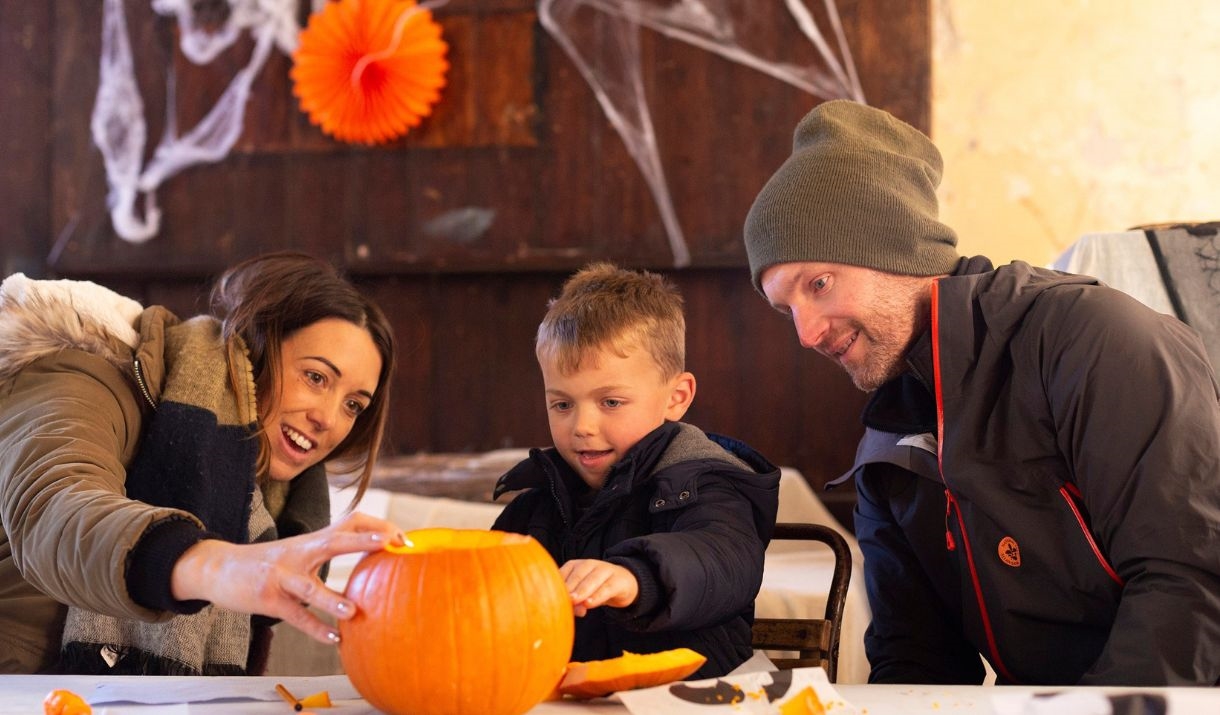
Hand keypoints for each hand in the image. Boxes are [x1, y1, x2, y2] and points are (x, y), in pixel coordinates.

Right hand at [169, 512, 403, 644]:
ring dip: (331, 599)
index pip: (349, 521)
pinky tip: (335, 639)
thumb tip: (363, 560)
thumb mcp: (299, 550)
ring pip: (309, 587)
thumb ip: (326, 551)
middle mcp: (299, 553)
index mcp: (311, 540)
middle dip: (363, 540)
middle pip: (334, 540)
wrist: (219, 567)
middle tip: (391, 544)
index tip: (403, 538)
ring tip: (354, 610)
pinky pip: (295, 616)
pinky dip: (315, 628)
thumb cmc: (268, 562)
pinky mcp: (268, 600)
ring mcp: (282, 577)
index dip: (377, 526)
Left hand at [558, 559, 638, 616]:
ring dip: (582, 590)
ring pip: (592, 579)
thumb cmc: (596, 589)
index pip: (564, 573)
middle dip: (569, 587)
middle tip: (563, 599)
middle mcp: (589, 564)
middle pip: (578, 574)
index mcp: (575, 566)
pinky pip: (607, 587)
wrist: (623, 583)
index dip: (557, 586)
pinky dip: (598, 595)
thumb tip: (569, 611)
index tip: (551, 598)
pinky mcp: (618, 580)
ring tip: (575, 601)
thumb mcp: (582, 595)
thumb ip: (574, 602)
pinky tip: (590, 603)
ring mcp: (605, 570)